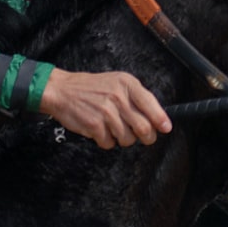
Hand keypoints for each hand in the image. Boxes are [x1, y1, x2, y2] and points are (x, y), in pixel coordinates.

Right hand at [39, 69, 170, 148]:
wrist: (62, 90)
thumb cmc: (92, 88)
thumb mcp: (118, 83)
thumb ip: (137, 98)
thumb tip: (159, 119)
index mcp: (127, 84)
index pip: (152, 106)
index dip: (161, 121)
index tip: (165, 128)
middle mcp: (118, 97)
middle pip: (144, 128)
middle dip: (146, 137)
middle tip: (142, 136)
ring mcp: (106, 112)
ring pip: (128, 139)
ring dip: (122, 139)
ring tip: (113, 127)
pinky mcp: (94, 125)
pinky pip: (110, 144)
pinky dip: (106, 141)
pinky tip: (100, 130)